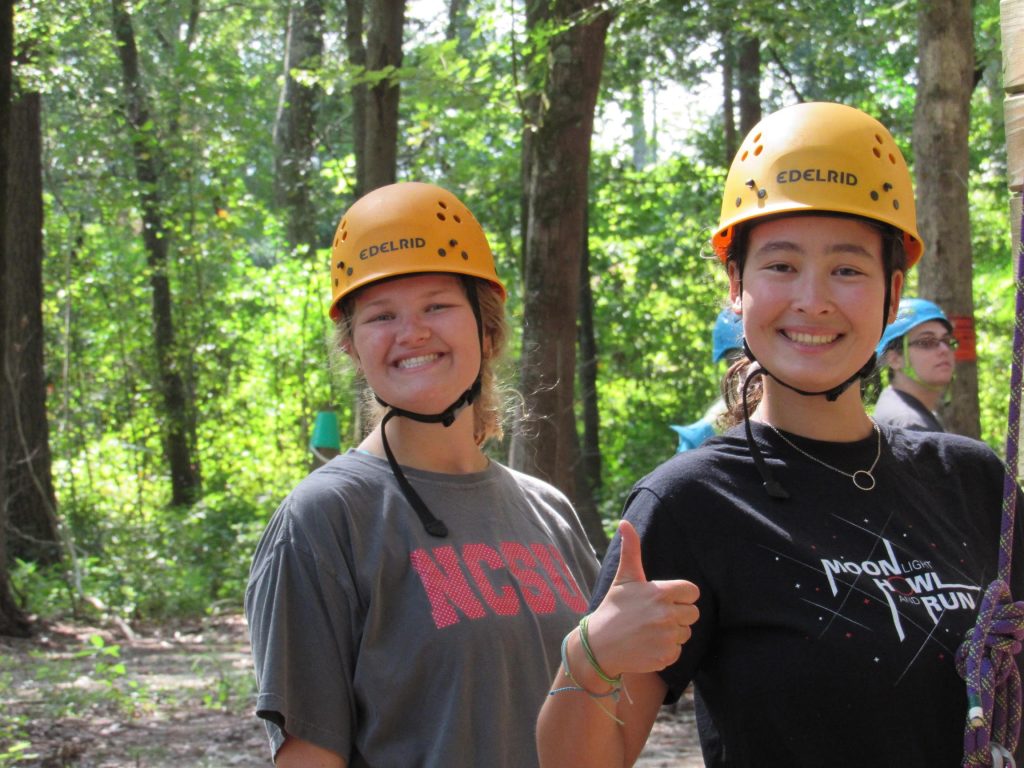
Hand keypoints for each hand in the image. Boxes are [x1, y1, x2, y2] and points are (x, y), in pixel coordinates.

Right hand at [586, 520, 699, 677]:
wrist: (599, 645)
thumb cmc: (613, 608)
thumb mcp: (624, 578)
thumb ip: (631, 550)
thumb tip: (624, 522)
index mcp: (660, 592)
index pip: (692, 592)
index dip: (680, 596)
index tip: (664, 600)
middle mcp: (666, 614)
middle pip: (693, 614)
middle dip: (678, 615)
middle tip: (655, 617)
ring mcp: (666, 636)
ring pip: (685, 633)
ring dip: (672, 633)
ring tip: (649, 631)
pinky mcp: (665, 656)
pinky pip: (678, 651)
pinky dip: (666, 651)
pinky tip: (648, 645)